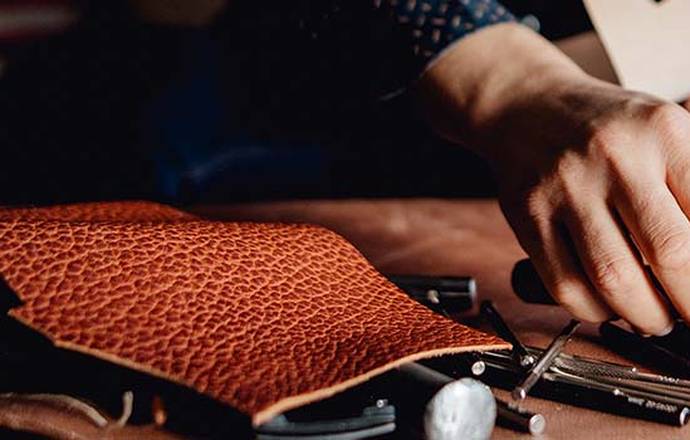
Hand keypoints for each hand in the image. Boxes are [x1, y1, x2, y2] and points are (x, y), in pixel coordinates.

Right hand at [491, 80, 689, 335]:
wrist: (526, 109)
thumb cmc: (606, 131)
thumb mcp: (665, 135)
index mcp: (663, 132)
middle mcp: (613, 156)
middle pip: (671, 254)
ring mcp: (564, 188)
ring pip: (614, 280)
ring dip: (644, 315)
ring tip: (654, 315)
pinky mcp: (528, 217)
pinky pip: (566, 286)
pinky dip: (595, 310)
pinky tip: (606, 301)